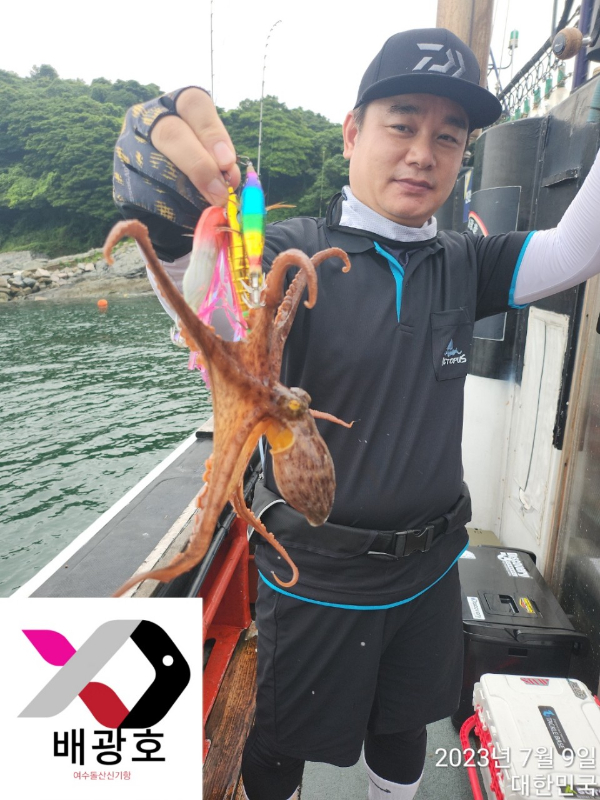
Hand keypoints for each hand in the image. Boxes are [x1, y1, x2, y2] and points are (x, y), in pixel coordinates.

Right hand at [113, 87, 240, 260]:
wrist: (165, 208)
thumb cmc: (195, 174)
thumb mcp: (211, 159)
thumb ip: (221, 162)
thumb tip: (228, 176)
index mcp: (173, 106)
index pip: (192, 104)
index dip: (212, 133)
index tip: (228, 163)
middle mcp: (144, 120)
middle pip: (170, 133)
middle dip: (199, 165)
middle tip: (220, 193)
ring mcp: (126, 149)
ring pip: (158, 168)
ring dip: (189, 194)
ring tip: (208, 208)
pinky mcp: (121, 183)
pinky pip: (148, 197)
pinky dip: (173, 211)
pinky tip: (187, 217)